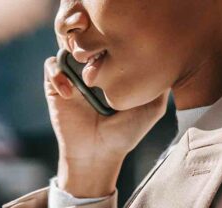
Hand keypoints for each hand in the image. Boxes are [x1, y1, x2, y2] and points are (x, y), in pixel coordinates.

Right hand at [43, 47, 168, 196]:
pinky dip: (58, 75)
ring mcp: (73, 75)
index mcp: (113, 70)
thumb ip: (161, 86)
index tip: (118, 50)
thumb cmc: (125, 133)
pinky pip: (51, 67)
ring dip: (73, 51)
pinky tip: (70, 94)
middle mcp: (92, 68)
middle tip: (98, 54)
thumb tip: (169, 62)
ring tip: (85, 70)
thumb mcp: (151, 108)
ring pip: (66, 45)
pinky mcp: (55, 87)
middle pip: (87, 39)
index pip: (109, 42)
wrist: (100, 154)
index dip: (111, 39)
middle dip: (90, 40)